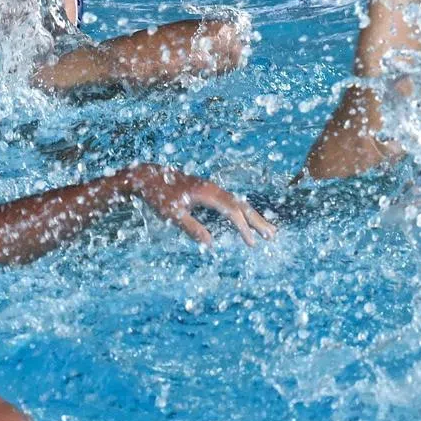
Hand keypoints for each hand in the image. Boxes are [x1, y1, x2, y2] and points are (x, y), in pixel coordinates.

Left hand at [126, 164, 275, 247]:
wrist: (148, 176)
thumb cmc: (158, 196)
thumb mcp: (172, 215)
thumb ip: (192, 228)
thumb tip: (211, 244)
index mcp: (207, 193)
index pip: (232, 211)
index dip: (243, 228)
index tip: (252, 243)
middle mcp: (214, 189)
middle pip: (242, 205)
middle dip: (258, 221)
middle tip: (273, 235)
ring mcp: (212, 189)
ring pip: (239, 203)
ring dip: (254, 217)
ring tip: (268, 230)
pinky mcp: (209, 191)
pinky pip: (232, 202)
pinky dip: (243, 212)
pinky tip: (247, 221)